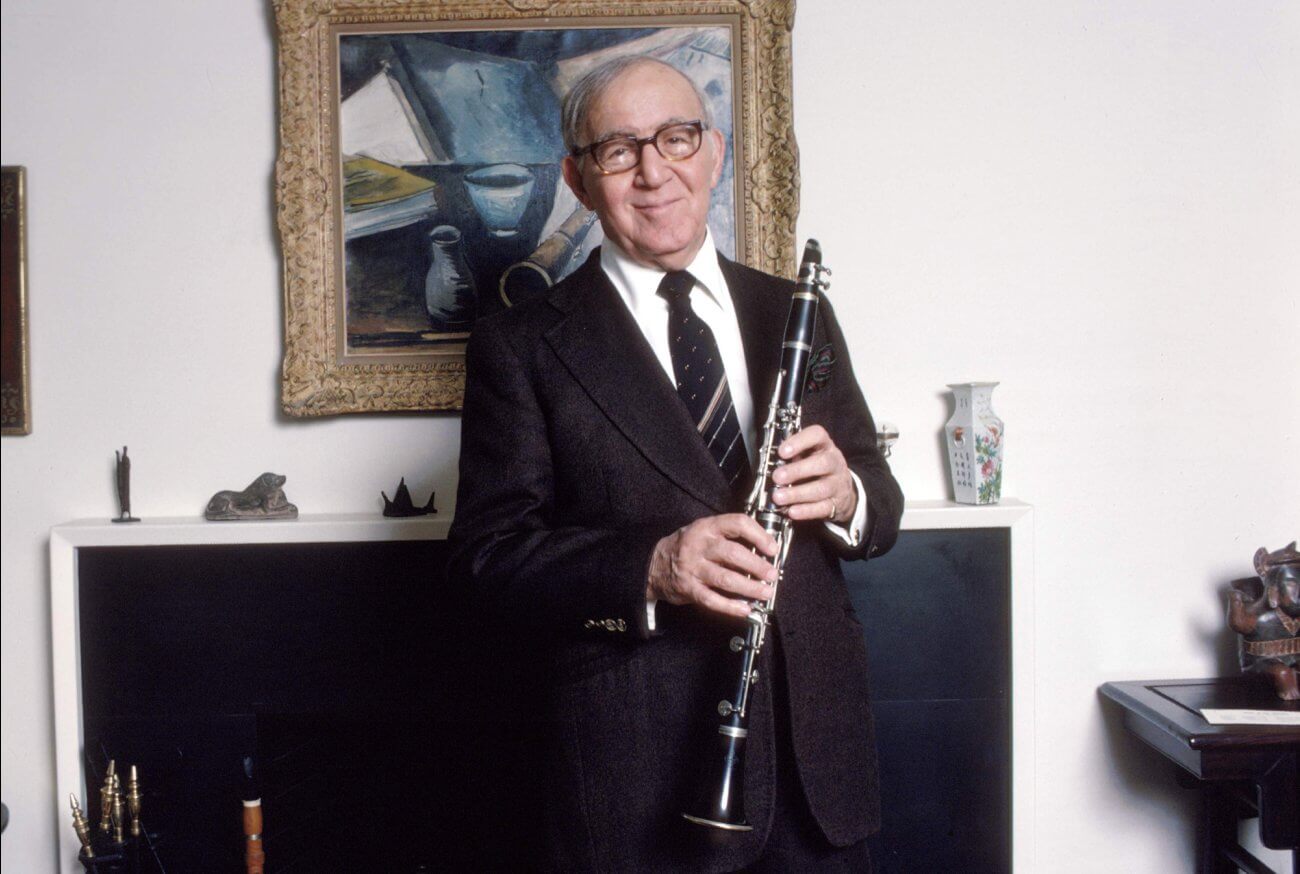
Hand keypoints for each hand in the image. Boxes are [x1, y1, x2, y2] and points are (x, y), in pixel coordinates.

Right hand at [647, 514, 778, 618]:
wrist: (655, 565)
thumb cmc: (687, 547)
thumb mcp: (704, 531)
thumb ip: (728, 536)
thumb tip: (762, 548)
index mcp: (707, 527)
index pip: (737, 523)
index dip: (759, 535)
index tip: (772, 548)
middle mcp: (699, 546)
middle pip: (734, 554)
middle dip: (758, 566)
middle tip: (772, 575)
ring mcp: (693, 569)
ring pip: (726, 579)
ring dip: (750, 587)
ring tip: (766, 592)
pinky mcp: (689, 589)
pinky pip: (713, 600)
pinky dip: (731, 606)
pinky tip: (745, 609)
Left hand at [770, 425, 856, 524]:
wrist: (841, 489)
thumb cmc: (816, 468)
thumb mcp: (807, 455)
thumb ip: (791, 455)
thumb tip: (768, 462)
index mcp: (824, 445)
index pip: (817, 435)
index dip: (800, 441)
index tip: (782, 451)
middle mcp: (834, 462)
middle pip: (822, 463)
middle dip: (797, 471)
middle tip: (777, 477)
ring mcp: (838, 484)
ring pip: (822, 488)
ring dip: (797, 493)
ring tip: (778, 497)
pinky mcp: (837, 504)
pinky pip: (823, 508)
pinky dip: (806, 511)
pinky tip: (792, 511)